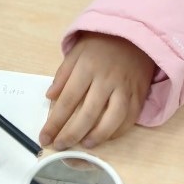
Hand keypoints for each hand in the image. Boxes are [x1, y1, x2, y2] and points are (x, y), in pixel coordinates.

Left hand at [39, 33, 154, 149]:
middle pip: (87, 114)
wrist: (134, 36)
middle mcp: (106, 80)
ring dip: (97, 137)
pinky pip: (129, 119)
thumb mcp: (76, 52)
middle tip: (59, 146)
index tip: (44, 137)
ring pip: (111, 120)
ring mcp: (125, 89)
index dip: (54, 122)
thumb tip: (50, 97)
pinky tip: (105, 137)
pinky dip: (117, 132)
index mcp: (87, 67)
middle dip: (71, 135)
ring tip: (84, 145)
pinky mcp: (139, 95)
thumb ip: (62, 74)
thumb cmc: (100, 45)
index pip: (67, 100)